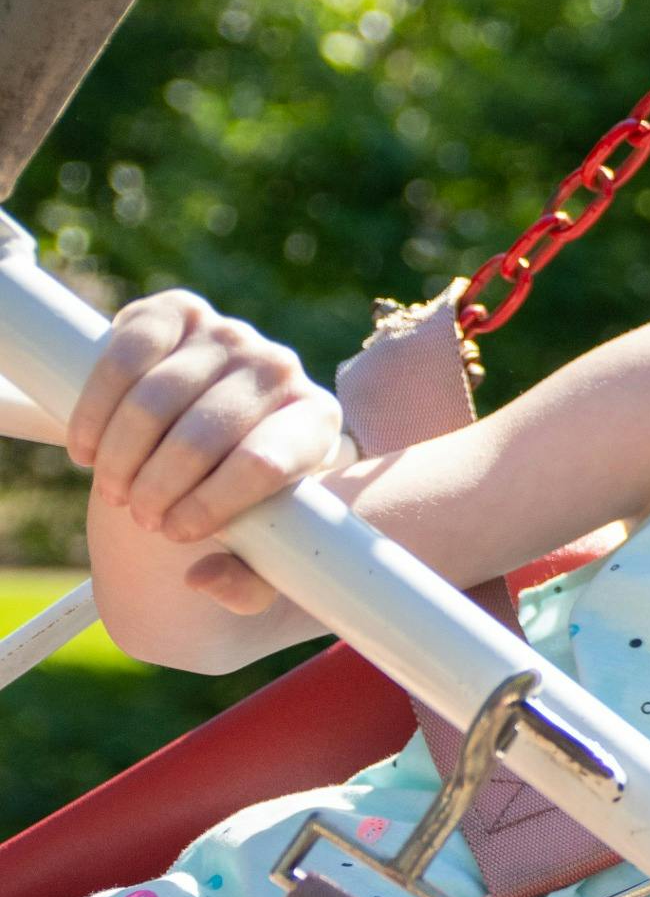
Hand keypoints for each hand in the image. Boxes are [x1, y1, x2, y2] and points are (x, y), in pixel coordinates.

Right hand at [73, 290, 346, 610]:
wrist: (221, 430)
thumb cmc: (249, 495)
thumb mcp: (265, 547)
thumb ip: (249, 584)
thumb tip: (205, 579)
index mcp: (316, 421)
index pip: (266, 462)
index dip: (213, 503)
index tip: (178, 534)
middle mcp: (280, 368)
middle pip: (206, 432)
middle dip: (160, 485)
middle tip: (139, 517)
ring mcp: (228, 335)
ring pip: (159, 397)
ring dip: (122, 454)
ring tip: (113, 490)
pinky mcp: (177, 312)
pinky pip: (125, 352)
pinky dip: (97, 407)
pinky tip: (86, 448)